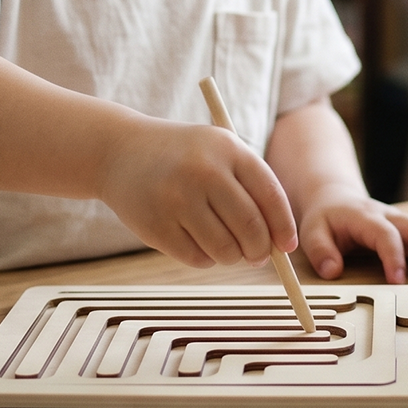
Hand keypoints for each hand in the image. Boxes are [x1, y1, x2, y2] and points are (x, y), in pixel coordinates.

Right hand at [101, 117, 296, 267]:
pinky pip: (197, 258)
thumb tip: (280, 244)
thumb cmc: (185, 156)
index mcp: (228, 149)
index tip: (286, 246)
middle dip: (260, 250)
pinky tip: (195, 240)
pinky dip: (205, 258)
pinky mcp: (156, 225)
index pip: (271, 196)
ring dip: (232, 256)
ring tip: (226, 246)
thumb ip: (252, 189)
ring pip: (225, 249)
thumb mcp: (219, 152)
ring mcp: (177, 198)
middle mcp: (204, 171)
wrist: (120, 151)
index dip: (283, 227)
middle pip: (251, 228)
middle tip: (258, 257)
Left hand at [297, 186, 407, 283]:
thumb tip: (333, 271)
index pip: (385, 234)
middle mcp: (390, 216)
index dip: (393, 256)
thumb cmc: (326, 220)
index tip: (397, 282)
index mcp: (365, 217)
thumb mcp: (312, 231)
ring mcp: (405, 221)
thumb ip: (320, 251)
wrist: (337, 198)